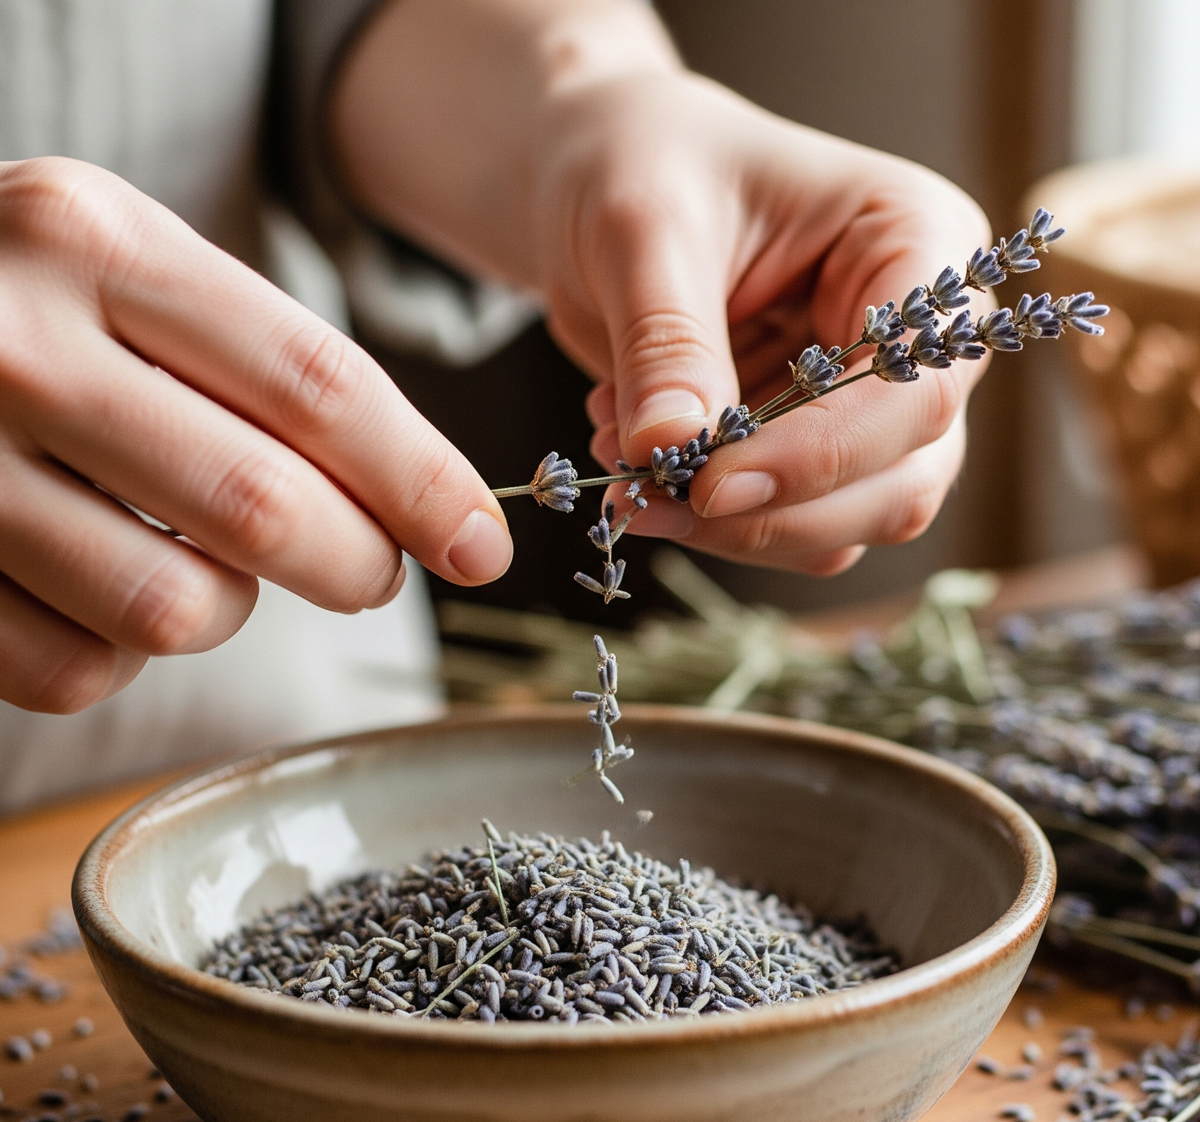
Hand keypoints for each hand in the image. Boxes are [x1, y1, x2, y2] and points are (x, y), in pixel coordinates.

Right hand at [0, 157, 509, 711]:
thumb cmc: (35, 304)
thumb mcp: (142, 274)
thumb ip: (273, 370)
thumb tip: (429, 505)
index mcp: (95, 241)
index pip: (317, 386)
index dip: (423, 482)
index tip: (484, 546)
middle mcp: (11, 342)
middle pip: (263, 507)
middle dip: (358, 564)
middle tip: (372, 571)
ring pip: (176, 608)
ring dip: (227, 607)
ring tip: (204, 559)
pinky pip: (77, 669)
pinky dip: (121, 652)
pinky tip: (105, 586)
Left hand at [537, 72, 988, 574]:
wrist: (601, 182)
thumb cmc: (642, 163)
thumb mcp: (643, 229)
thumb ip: (667, 342)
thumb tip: (667, 449)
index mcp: (919, 242)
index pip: (910, 383)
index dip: (816, 454)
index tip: (707, 483)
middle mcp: (917, 336)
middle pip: (900, 477)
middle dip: (769, 510)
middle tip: (645, 498)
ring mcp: (871, 403)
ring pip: (848, 521)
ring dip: (732, 526)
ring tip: (626, 470)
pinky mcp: (812, 449)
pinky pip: (789, 525)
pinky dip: (711, 522)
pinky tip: (640, 466)